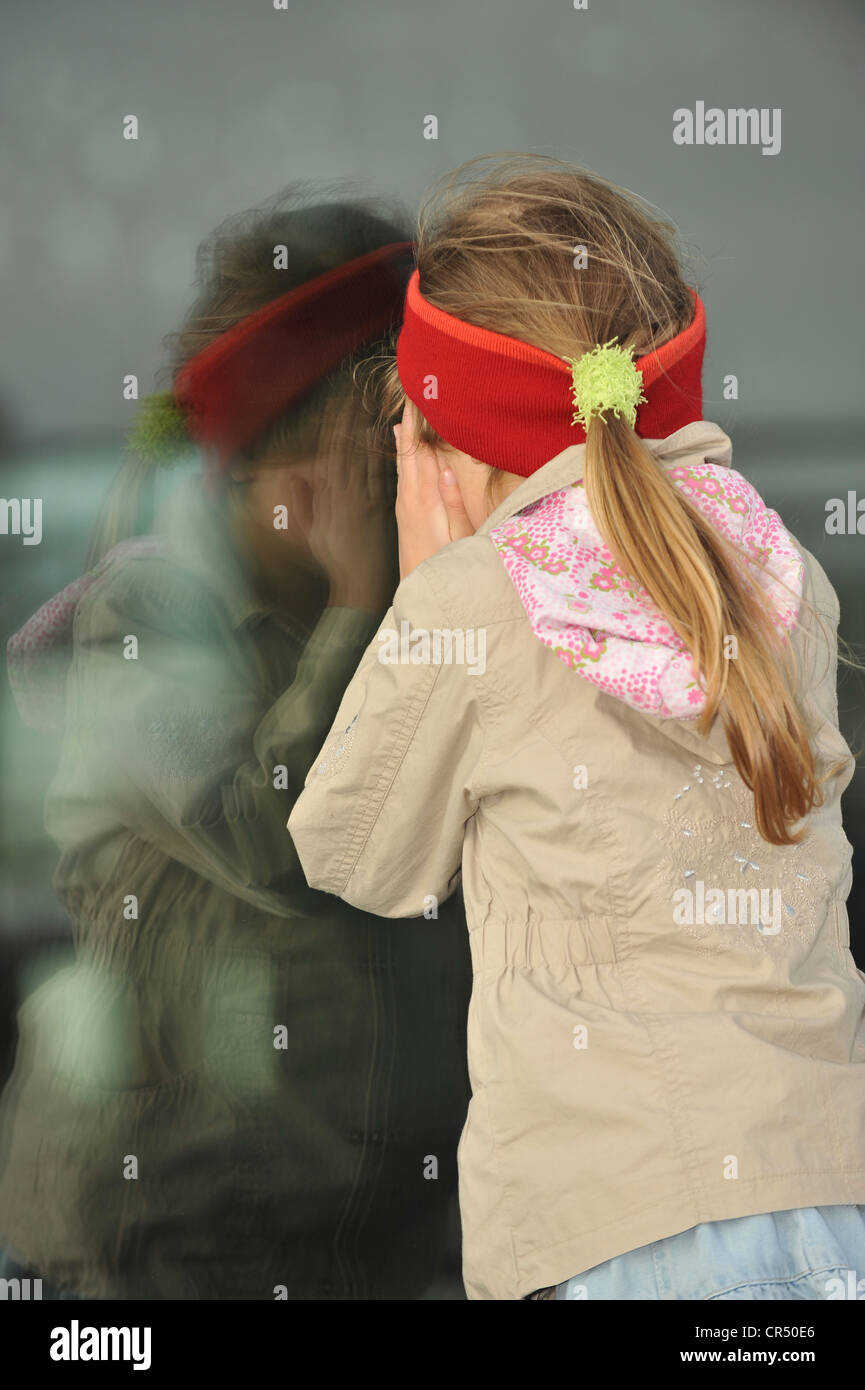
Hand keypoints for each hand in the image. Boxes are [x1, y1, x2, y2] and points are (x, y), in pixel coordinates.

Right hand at [295, 422, 397, 613]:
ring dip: (371, 438)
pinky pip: (387, 479)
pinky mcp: (385, 508)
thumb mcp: (310, 531)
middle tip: (357, 401)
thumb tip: (294, 477)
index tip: (336, 410)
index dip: (334, 431)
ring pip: (369, 461)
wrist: (360, 581)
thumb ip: (301, 502)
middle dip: (352, 426)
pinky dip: (392, 459)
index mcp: (330, 497)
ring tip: (381, 413)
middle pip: (349, 453)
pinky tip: (399, 442)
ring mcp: (368, 501)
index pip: (331, 456)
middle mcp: (348, 496)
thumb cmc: (335, 558)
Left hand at [394, 402, 473, 579]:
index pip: (420, 452)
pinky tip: (403, 446)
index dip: (419, 424)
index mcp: (424, 499)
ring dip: (405, 437)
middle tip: (411, 392)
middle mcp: (410, 498)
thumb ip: (453, 502)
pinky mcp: (404, 513)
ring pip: (404, 463)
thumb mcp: (460, 537)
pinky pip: (403, 475)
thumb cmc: (446, 566)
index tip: (419, 398)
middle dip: (410, 423)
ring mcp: (404, 506)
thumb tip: (447, 468)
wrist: (418, 591)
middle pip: (408, 452)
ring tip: (406, 412)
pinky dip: (403, 456)